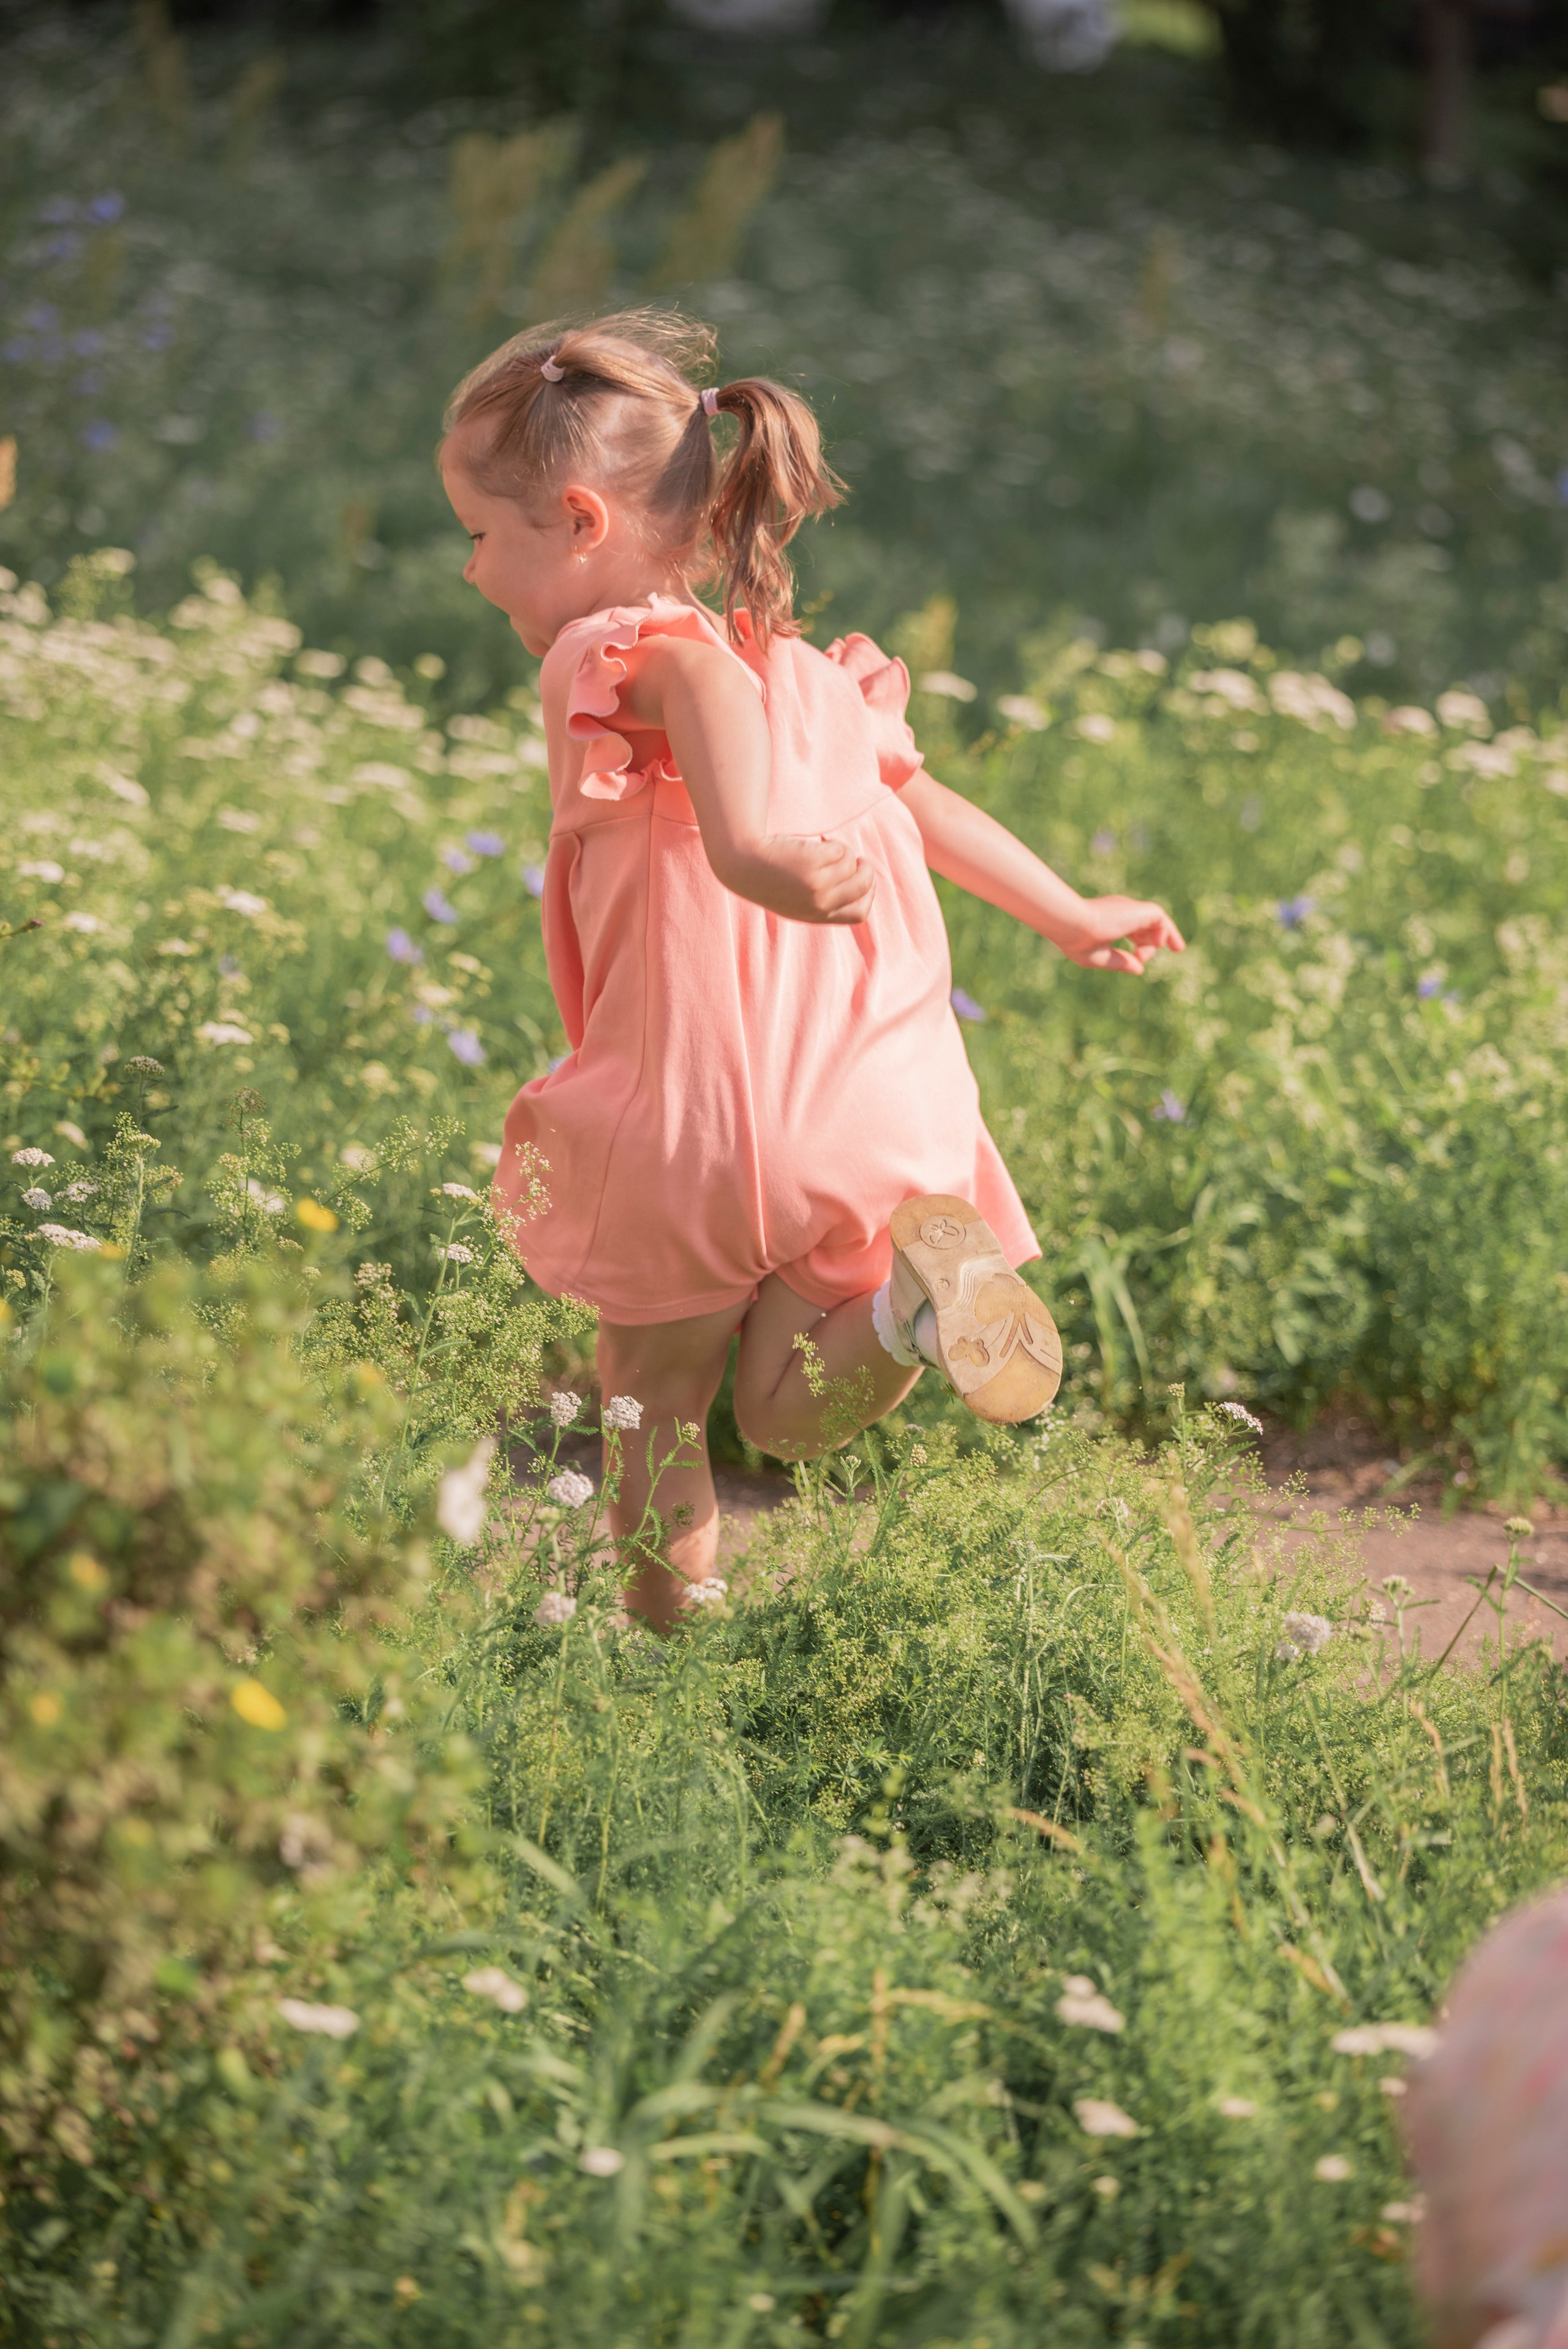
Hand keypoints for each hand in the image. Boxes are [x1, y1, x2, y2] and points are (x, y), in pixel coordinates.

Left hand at [722, 833, 876, 925]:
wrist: (741, 864)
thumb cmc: (767, 875)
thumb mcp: (796, 896)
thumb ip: (822, 897)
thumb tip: (857, 878)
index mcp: (816, 916)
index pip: (859, 914)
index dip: (867, 895)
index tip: (860, 879)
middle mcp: (820, 905)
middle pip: (863, 888)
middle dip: (866, 870)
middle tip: (858, 859)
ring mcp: (818, 887)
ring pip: (852, 866)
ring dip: (844, 852)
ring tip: (826, 847)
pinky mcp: (814, 867)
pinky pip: (840, 851)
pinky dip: (832, 844)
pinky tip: (817, 843)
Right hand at [1052, 893, 1185, 973]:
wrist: (1072, 924)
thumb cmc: (1078, 942)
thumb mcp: (1100, 957)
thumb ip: (1120, 962)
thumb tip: (1140, 968)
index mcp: (1108, 921)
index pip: (1132, 929)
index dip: (1141, 944)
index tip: (1137, 958)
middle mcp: (1121, 912)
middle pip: (1146, 925)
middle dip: (1154, 941)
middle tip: (1149, 955)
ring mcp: (1131, 910)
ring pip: (1156, 922)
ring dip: (1160, 939)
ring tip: (1159, 952)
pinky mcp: (1141, 911)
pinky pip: (1161, 921)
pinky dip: (1165, 934)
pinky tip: (1156, 945)